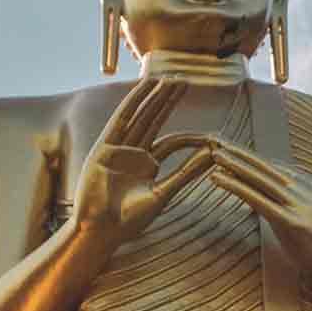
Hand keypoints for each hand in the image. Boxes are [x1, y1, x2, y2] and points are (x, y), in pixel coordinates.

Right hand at [72, 78, 212, 244]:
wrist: (101, 230)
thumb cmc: (129, 221)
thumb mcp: (163, 194)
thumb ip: (185, 174)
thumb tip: (210, 157)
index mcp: (147, 166)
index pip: (171, 142)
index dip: (189, 135)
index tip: (210, 133)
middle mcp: (133, 154)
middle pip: (154, 121)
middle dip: (168, 102)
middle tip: (184, 81)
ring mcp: (118, 149)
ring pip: (140, 116)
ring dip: (154, 97)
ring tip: (169, 80)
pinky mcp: (105, 148)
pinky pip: (121, 120)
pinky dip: (133, 102)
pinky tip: (144, 88)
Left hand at [154, 133, 311, 298]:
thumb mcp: (307, 217)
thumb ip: (288, 203)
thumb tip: (259, 197)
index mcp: (310, 185)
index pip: (275, 167)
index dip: (251, 157)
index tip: (231, 147)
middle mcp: (305, 189)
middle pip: (266, 167)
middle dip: (240, 154)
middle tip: (218, 141)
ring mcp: (299, 204)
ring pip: (260, 179)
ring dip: (235, 165)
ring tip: (214, 154)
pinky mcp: (291, 221)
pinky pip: (258, 199)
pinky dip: (236, 186)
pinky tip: (218, 178)